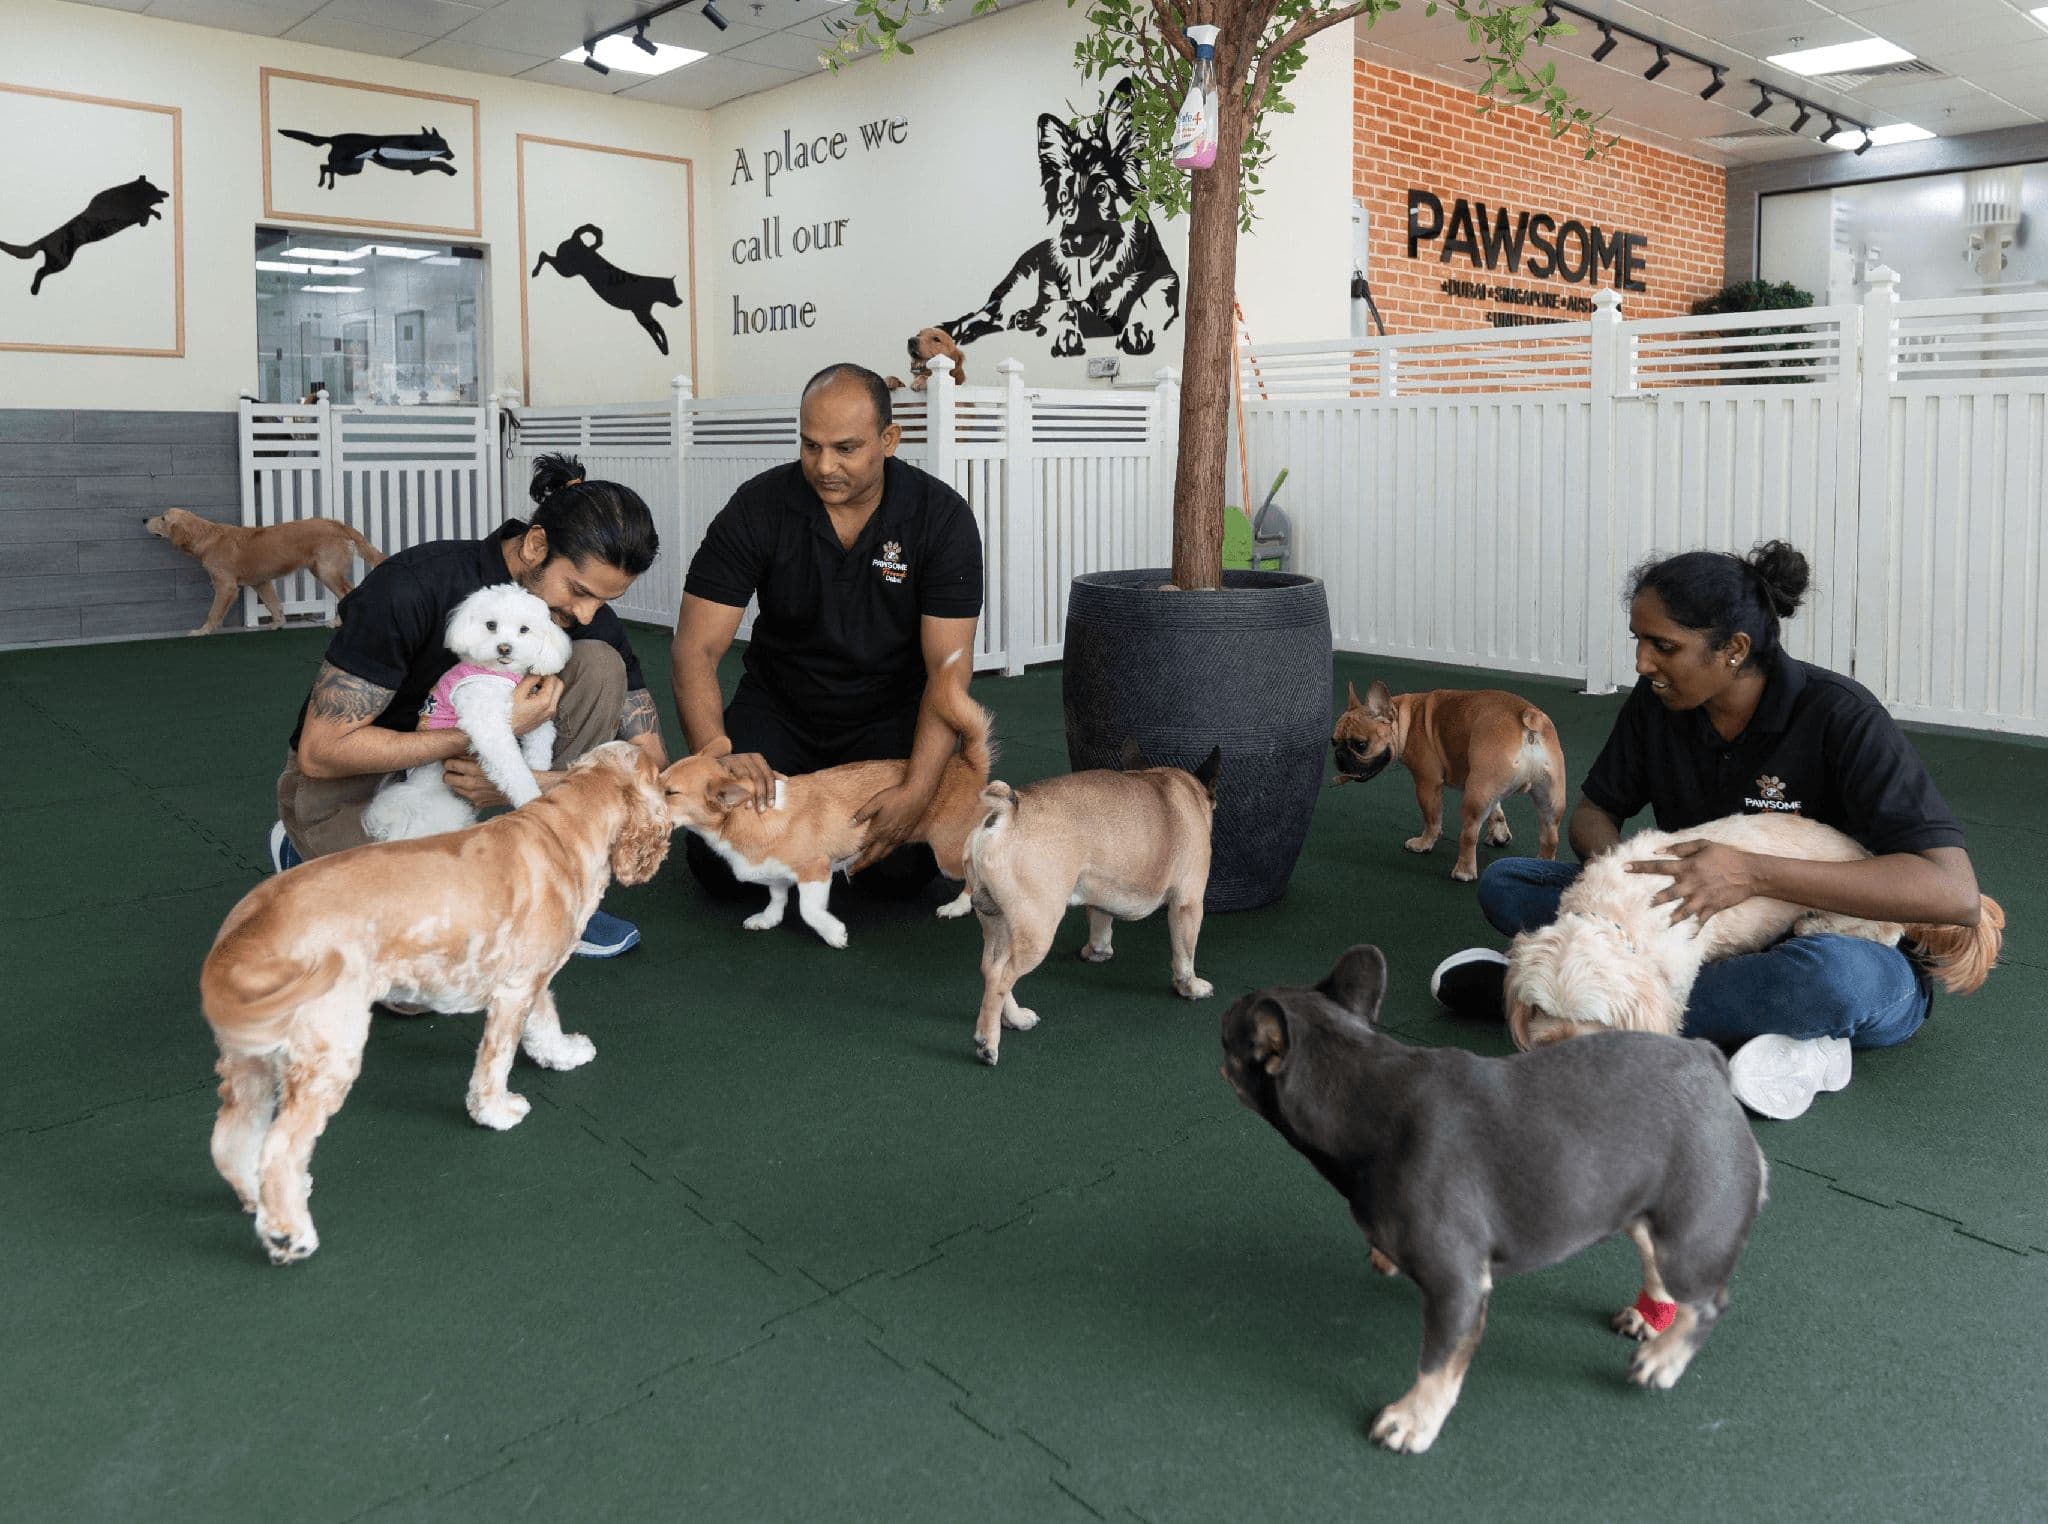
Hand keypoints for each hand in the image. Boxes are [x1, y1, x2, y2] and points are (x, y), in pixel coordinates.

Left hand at [443, 755, 507, 808]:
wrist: (522, 785)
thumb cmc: (508, 767)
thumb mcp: (490, 755)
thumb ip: (472, 753)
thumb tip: (457, 751)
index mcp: (473, 769)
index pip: (448, 764)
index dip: (449, 761)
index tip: (453, 760)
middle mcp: (470, 784)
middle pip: (447, 778)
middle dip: (450, 772)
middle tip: (457, 769)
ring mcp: (474, 795)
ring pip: (454, 788)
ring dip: (458, 782)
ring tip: (467, 777)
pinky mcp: (479, 803)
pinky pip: (466, 796)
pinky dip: (468, 791)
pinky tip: (477, 786)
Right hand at [509, 675, 561, 736]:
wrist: (504, 730)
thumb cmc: (507, 713)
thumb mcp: (517, 693)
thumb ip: (530, 679)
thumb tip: (537, 671)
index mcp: (545, 702)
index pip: (553, 679)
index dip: (544, 672)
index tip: (533, 672)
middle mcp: (551, 709)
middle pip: (559, 686)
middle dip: (549, 678)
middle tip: (534, 678)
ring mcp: (549, 714)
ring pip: (556, 693)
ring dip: (547, 686)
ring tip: (531, 687)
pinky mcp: (545, 717)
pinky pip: (551, 701)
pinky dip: (545, 694)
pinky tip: (531, 695)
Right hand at [720, 751, 778, 811]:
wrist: (715, 761)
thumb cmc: (738, 769)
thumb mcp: (754, 771)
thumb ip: (768, 775)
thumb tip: (785, 780)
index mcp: (757, 758)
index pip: (769, 776)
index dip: (771, 791)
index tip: (771, 805)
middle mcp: (747, 757)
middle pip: (758, 778)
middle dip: (761, 795)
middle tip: (761, 810)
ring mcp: (735, 759)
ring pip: (745, 779)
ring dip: (748, 794)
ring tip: (749, 807)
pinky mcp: (722, 764)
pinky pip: (731, 779)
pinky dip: (734, 790)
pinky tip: (736, 800)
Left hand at [849, 781, 930, 871]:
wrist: (918, 795)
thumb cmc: (896, 796)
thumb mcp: (876, 801)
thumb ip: (863, 813)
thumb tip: (851, 823)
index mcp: (879, 829)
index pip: (862, 846)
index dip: (852, 854)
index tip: (843, 860)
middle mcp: (888, 837)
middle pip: (872, 856)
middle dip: (861, 865)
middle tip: (851, 871)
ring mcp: (898, 838)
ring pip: (883, 855)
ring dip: (872, 860)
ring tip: (864, 864)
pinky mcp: (906, 836)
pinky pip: (892, 849)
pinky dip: (884, 854)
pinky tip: (882, 852)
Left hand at [1628, 840, 1758, 925]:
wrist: (1750, 872)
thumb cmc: (1726, 855)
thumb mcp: (1704, 844)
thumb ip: (1681, 847)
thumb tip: (1658, 850)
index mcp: (1687, 866)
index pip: (1658, 867)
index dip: (1640, 867)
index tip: (1623, 867)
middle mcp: (1691, 883)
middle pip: (1667, 894)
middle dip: (1653, 901)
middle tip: (1643, 906)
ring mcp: (1702, 897)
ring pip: (1681, 911)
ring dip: (1670, 919)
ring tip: (1660, 925)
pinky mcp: (1712, 908)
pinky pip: (1700, 921)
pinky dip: (1693, 929)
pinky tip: (1686, 937)